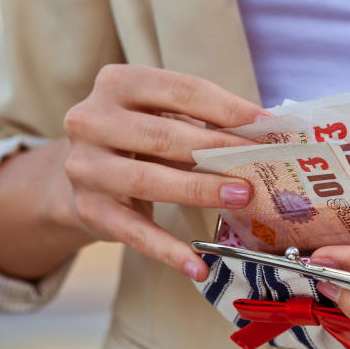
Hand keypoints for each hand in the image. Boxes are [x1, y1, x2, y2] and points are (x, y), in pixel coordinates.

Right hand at [59, 65, 268, 279]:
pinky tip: (198, 266)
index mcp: (118, 83)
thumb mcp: (161, 117)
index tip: (267, 126)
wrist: (82, 175)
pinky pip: (133, 232)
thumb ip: (203, 121)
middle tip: (258, 166)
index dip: (227, 108)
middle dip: (216, 150)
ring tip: (240, 197)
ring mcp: (85, 166)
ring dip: (198, 190)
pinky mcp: (89, 209)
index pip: (180, 90)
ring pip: (147, 179)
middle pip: (162, 135)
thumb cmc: (137, 139)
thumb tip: (264, 135)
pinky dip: (168, 250)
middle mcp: (91, 119)